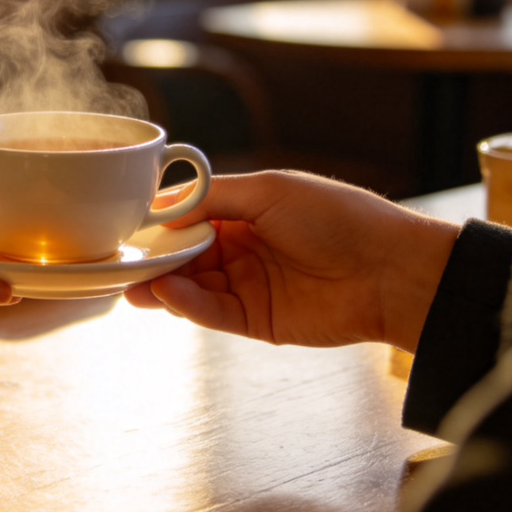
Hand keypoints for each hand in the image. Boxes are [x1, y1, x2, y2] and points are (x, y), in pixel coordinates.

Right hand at [126, 170, 459, 352]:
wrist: (391, 270)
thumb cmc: (338, 217)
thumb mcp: (269, 190)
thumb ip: (213, 196)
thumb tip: (162, 204)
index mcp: (244, 211)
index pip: (187, 216)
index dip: (158, 222)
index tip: (125, 226)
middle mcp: (241, 248)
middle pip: (183, 255)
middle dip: (152, 259)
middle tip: (119, 263)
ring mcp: (247, 285)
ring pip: (192, 286)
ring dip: (161, 285)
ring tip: (133, 284)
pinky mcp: (257, 321)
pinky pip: (213, 313)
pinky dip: (187, 305)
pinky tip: (168, 294)